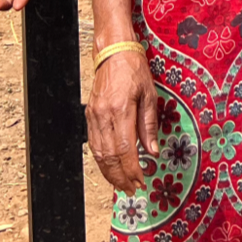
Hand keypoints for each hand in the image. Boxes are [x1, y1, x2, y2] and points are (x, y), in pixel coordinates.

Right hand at [86, 49, 158, 192]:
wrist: (112, 52)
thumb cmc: (133, 70)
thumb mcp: (149, 94)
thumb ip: (149, 125)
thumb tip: (152, 150)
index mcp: (121, 109)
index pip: (125, 149)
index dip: (132, 169)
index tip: (141, 181)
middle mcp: (104, 115)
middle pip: (110, 156)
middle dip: (121, 176)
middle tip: (132, 189)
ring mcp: (93, 116)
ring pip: (99, 153)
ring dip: (110, 172)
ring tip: (122, 184)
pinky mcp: (89, 115)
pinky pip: (93, 144)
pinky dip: (101, 160)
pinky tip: (110, 168)